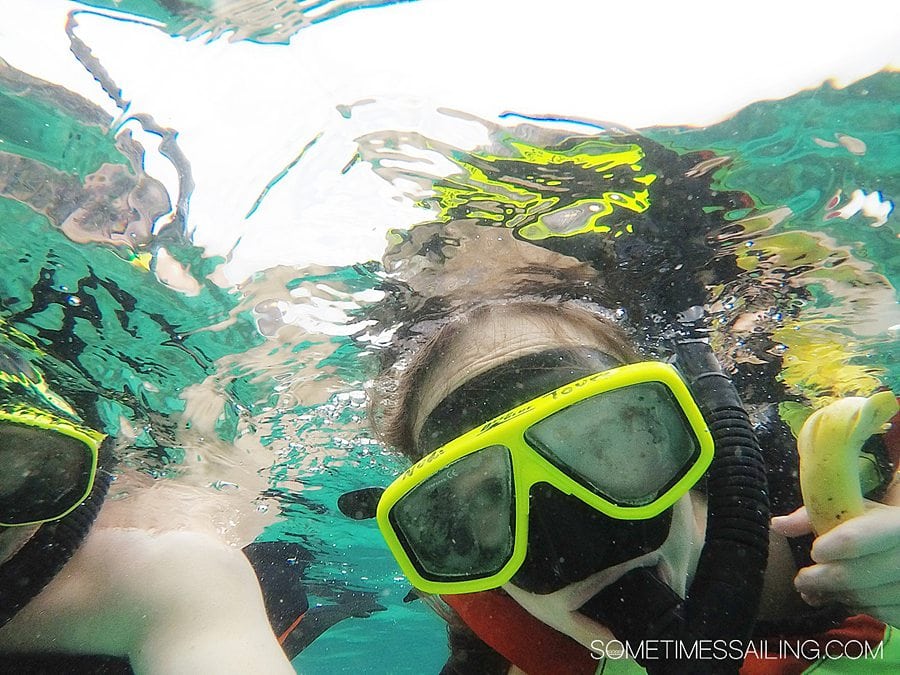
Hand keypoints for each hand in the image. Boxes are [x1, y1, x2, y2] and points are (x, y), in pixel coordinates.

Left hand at [771, 501, 899, 625]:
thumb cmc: (871, 524)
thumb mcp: (849, 510)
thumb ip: (811, 516)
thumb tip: (777, 525)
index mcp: (894, 523)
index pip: (854, 539)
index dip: (829, 548)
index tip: (815, 552)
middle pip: (855, 574)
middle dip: (820, 579)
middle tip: (801, 581)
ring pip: (866, 598)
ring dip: (835, 596)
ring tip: (816, 591)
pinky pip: (881, 614)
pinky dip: (857, 607)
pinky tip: (844, 598)